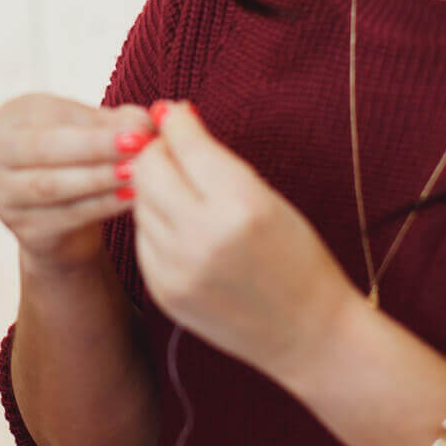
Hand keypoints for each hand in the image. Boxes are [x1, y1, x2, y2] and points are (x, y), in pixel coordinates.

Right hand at [0, 94, 151, 273]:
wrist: (64, 223)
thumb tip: (146, 122)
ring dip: (98, 178)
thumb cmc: (80, 162)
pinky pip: (63, 216)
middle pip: (45, 147)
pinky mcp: (20, 228)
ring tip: (137, 173)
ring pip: (51, 185)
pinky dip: (100, 207)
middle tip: (138, 146)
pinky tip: (130, 199)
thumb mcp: (95, 134)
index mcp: (13, 116)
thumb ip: (118, 123)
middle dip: (94, 146)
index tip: (141, 128)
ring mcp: (3, 194)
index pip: (54, 116)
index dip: (98, 123)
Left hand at [129, 101, 357, 380]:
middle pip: (148, 169)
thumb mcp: (268, 197)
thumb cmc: (296, 257)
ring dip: (156, 188)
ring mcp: (176, 269)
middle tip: (172, 149)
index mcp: (240, 206)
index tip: (173, 111)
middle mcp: (202, 237)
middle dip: (156, 151)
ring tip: (186, 193)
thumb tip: (171, 116)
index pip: (185, 144)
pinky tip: (185, 229)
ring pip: (139, 202)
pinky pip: (142, 238)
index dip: (175, 120)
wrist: (306, 333)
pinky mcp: (162, 291)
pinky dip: (156, 225)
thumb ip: (215, 159)